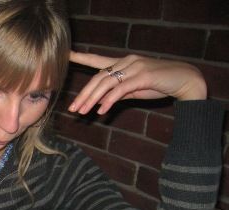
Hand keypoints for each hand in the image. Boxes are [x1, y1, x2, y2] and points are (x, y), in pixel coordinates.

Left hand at [68, 51, 206, 114]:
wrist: (185, 80)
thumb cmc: (159, 84)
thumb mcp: (134, 90)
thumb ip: (117, 93)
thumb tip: (99, 101)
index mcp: (123, 63)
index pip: (98, 60)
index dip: (81, 57)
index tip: (66, 55)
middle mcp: (127, 62)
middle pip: (98, 77)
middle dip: (83, 94)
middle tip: (72, 108)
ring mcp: (135, 67)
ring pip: (106, 83)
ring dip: (92, 99)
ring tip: (82, 112)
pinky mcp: (143, 76)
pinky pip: (120, 89)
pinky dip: (109, 100)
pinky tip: (101, 110)